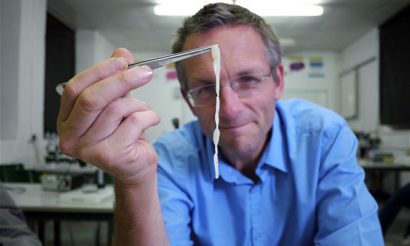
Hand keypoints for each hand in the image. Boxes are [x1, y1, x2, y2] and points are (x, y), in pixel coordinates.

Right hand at [57, 48, 160, 184]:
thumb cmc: (122, 135)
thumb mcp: (116, 102)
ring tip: (143, 109)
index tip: (121, 61)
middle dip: (121, 80)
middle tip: (143, 72)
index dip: (99, 71)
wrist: (134, 166)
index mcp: (66, 120)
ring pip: (116, 109)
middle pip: (92, 99)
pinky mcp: (110, 156)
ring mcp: (88, 149)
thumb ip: (115, 79)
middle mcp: (71, 136)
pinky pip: (133, 122)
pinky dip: (149, 116)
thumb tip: (120, 53)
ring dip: (137, 104)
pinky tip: (150, 120)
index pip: (75, 89)